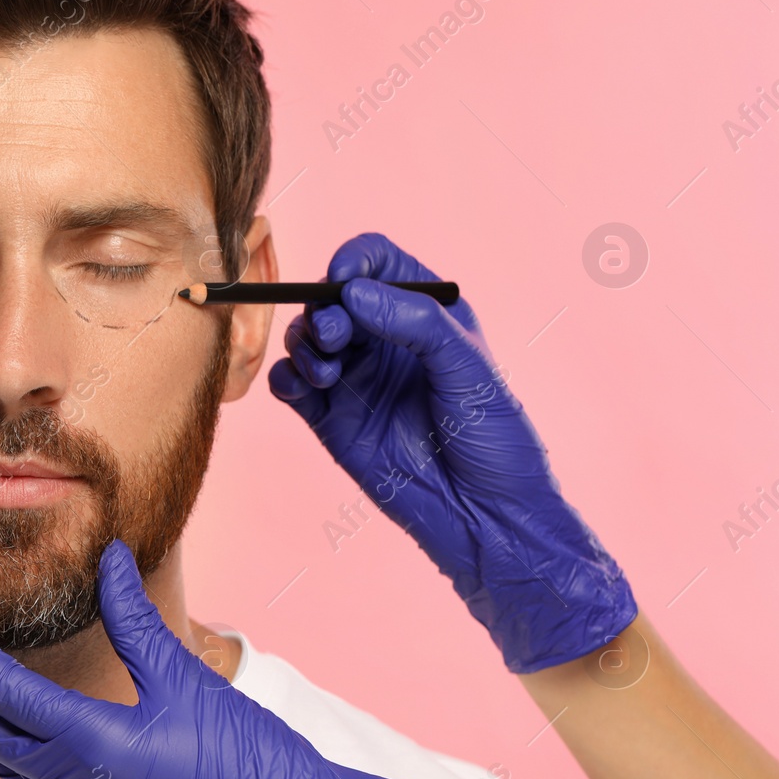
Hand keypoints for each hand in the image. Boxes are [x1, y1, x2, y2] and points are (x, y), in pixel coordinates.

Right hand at [268, 232, 636, 672]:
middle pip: (330, 299)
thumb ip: (414, 321)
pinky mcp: (332, 420)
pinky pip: (290, 386)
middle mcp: (386, 340)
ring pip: (305, 339)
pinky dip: (285, 379)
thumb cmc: (493, 438)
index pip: (376, 262)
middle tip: (334, 337)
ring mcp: (356, 380)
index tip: (344, 281)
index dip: (353, 262)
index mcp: (425, 314)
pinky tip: (305, 389)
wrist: (483, 515)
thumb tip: (352, 294)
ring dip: (303, 345)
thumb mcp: (467, 367)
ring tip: (326, 374)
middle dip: (322, 310)